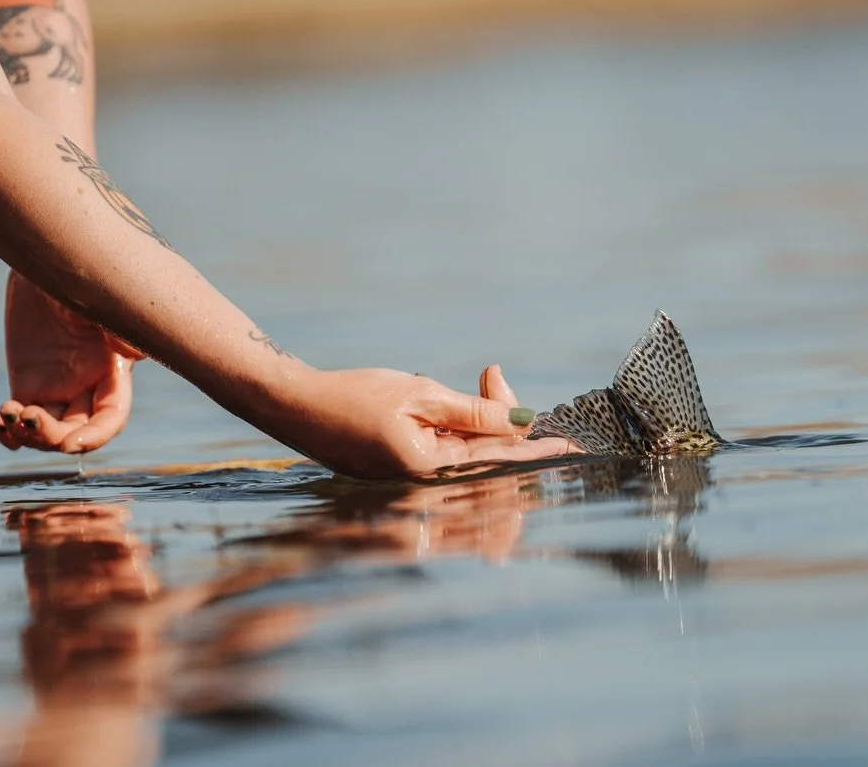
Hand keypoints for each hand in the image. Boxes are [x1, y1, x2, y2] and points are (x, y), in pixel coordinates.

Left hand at [0, 272, 142, 454]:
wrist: (43, 258)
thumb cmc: (79, 274)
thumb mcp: (96, 299)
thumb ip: (115, 326)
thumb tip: (135, 353)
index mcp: (111, 370)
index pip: (111, 418)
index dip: (95, 437)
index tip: (71, 443)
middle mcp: (87, 384)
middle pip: (77, 430)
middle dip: (55, 437)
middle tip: (29, 418)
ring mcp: (57, 387)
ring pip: (48, 430)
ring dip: (29, 435)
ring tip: (9, 413)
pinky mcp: (28, 383)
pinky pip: (21, 419)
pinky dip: (10, 432)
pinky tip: (0, 423)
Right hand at [265, 364, 578, 479]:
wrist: (294, 406)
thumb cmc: (353, 396)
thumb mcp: (419, 395)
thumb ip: (473, 413)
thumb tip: (522, 424)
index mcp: (432, 472)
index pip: (501, 461)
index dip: (539, 450)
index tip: (573, 446)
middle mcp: (427, 490)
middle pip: (491, 464)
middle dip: (507, 423)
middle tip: (492, 377)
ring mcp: (415, 487)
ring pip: (474, 461)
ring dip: (485, 424)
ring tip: (480, 382)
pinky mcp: (406, 477)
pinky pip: (451, 460)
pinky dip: (462, 432)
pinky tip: (455, 400)